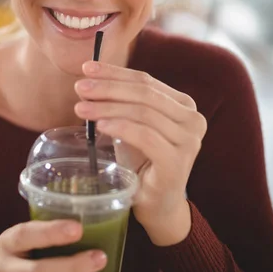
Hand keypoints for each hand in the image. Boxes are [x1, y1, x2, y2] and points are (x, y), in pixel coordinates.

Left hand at [74, 61, 207, 244]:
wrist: (157, 203)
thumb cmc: (142, 162)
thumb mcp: (132, 126)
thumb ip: (121, 103)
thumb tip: (88, 80)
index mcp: (183, 105)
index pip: (146, 80)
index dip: (114, 72)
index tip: (86, 68)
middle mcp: (193, 119)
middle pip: (144, 93)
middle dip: (108, 88)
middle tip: (80, 88)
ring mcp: (189, 140)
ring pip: (143, 112)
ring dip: (107, 108)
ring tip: (81, 108)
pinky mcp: (178, 161)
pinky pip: (145, 136)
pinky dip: (120, 127)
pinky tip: (100, 126)